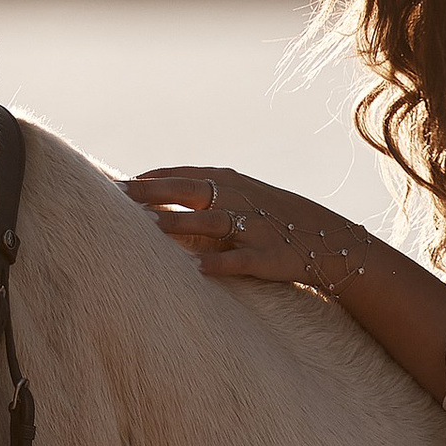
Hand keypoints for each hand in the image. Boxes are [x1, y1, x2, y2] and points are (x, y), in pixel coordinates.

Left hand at [125, 166, 373, 294]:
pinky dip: (220, 264)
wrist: (330, 241)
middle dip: (152, 193)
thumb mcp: (243, 196)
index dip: (147, 179)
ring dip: (179, 224)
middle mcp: (238, 199)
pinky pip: (241, 260)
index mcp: (229, 182)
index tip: (115, 185)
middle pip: (188, 191)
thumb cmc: (277, 219)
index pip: (179, 176)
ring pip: (210, 223)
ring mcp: (254, 228)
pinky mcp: (269, 256)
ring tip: (149, 228)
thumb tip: (157, 195)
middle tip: (117, 197)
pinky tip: (197, 269)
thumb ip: (205, 194)